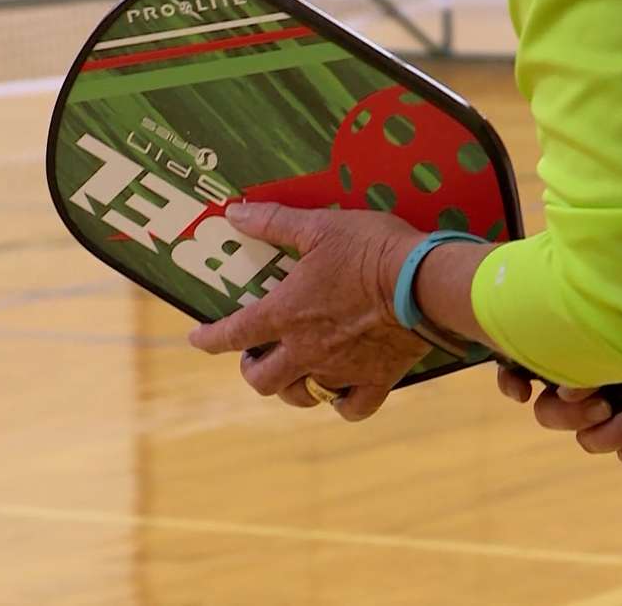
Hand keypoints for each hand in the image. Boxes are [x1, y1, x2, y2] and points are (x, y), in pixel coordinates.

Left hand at [188, 202, 431, 420]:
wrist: (423, 282)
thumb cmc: (369, 249)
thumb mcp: (319, 226)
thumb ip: (274, 222)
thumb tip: (234, 213)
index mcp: (286, 315)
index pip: (233, 334)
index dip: (209, 339)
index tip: (197, 339)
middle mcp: (306, 350)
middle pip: (263, 380)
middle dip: (253, 371)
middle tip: (257, 357)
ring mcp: (340, 369)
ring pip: (302, 397)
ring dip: (292, 389)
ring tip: (295, 374)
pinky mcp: (376, 380)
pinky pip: (352, 408)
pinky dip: (342, 404)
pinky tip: (341, 393)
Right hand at [499, 279, 621, 467]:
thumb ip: (601, 302)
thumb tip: (572, 300)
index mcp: (574, 354)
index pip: (524, 369)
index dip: (512, 382)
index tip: (522, 389)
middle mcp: (588, 386)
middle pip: (550, 413)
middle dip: (568, 413)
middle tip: (600, 401)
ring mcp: (614, 413)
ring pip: (584, 438)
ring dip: (603, 434)